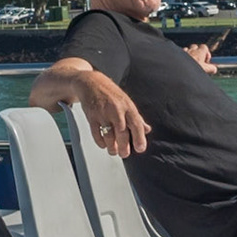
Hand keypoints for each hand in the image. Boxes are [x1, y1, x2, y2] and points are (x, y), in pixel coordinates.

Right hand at [31, 61, 150, 155]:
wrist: (90, 82)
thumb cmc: (109, 92)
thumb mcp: (126, 102)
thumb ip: (136, 117)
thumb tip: (146, 129)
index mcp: (127, 106)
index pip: (136, 124)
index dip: (139, 138)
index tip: (140, 148)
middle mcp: (116, 109)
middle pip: (122, 132)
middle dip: (124, 146)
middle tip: (124, 154)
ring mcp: (102, 113)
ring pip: (108, 135)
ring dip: (111, 146)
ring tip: (114, 151)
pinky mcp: (91, 116)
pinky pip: (96, 133)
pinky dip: (100, 141)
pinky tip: (103, 144)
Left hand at [183, 42, 218, 75]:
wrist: (180, 70)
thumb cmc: (192, 69)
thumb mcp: (205, 70)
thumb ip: (211, 68)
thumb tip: (214, 69)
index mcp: (199, 51)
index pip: (204, 47)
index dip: (206, 53)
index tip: (206, 60)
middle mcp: (191, 49)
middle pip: (196, 47)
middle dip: (197, 53)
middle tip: (198, 61)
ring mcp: (184, 51)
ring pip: (188, 49)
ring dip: (189, 54)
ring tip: (190, 63)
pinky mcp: (177, 54)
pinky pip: (180, 53)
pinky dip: (182, 56)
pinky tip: (183, 63)